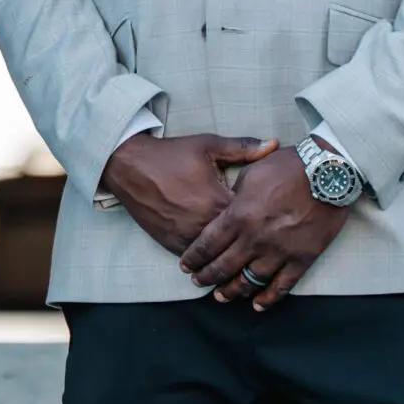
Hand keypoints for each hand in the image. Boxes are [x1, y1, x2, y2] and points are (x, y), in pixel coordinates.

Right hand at [98, 130, 277, 253]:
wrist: (129, 166)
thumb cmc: (170, 154)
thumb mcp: (209, 145)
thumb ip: (244, 148)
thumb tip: (274, 144)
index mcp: (218, 201)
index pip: (252, 219)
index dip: (263, 218)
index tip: (272, 215)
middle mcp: (203, 225)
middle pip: (237, 244)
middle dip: (250, 242)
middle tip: (265, 243)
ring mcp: (186, 237)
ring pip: (217, 257)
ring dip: (229, 256)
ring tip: (245, 257)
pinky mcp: (171, 244)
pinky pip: (196, 259)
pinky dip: (208, 258)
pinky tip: (219, 258)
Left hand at [179, 145, 349, 309]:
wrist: (327, 172)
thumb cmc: (288, 166)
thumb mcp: (252, 173)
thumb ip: (236, 196)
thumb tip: (228, 209)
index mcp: (239, 215)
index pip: (207, 244)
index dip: (194, 258)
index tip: (186, 265)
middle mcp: (254, 238)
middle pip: (223, 267)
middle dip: (207, 277)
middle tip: (198, 282)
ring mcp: (278, 251)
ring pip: (249, 281)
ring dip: (232, 291)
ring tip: (221, 296)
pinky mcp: (301, 259)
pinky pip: (282, 286)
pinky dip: (268, 299)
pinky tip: (257, 305)